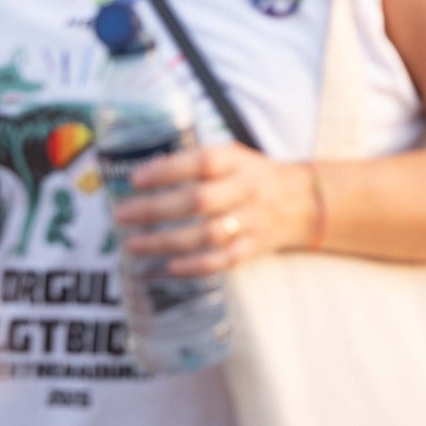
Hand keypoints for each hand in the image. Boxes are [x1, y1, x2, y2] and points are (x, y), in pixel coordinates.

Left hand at [112, 142, 314, 276]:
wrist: (304, 202)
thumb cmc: (252, 177)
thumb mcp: (235, 158)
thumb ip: (197, 164)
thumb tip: (141, 175)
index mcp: (239, 162)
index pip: (204, 162)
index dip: (170, 170)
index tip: (135, 179)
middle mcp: (247, 189)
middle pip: (200, 201)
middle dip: (156, 209)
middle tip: (121, 215)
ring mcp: (252, 220)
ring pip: (208, 234)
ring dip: (167, 241)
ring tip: (133, 244)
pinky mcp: (254, 247)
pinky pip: (224, 260)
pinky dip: (196, 266)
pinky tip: (168, 268)